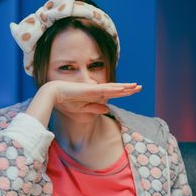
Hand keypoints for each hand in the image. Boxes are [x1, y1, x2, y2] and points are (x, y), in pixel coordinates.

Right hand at [26, 80, 140, 126]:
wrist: (55, 94)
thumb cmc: (66, 102)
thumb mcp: (83, 109)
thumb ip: (95, 108)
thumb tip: (108, 109)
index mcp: (95, 95)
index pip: (112, 94)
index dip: (123, 93)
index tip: (132, 92)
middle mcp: (96, 90)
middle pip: (116, 89)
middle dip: (128, 89)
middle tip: (140, 87)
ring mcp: (94, 89)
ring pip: (113, 88)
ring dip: (125, 87)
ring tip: (136, 86)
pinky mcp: (91, 90)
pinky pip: (106, 89)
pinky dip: (115, 89)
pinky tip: (123, 89)